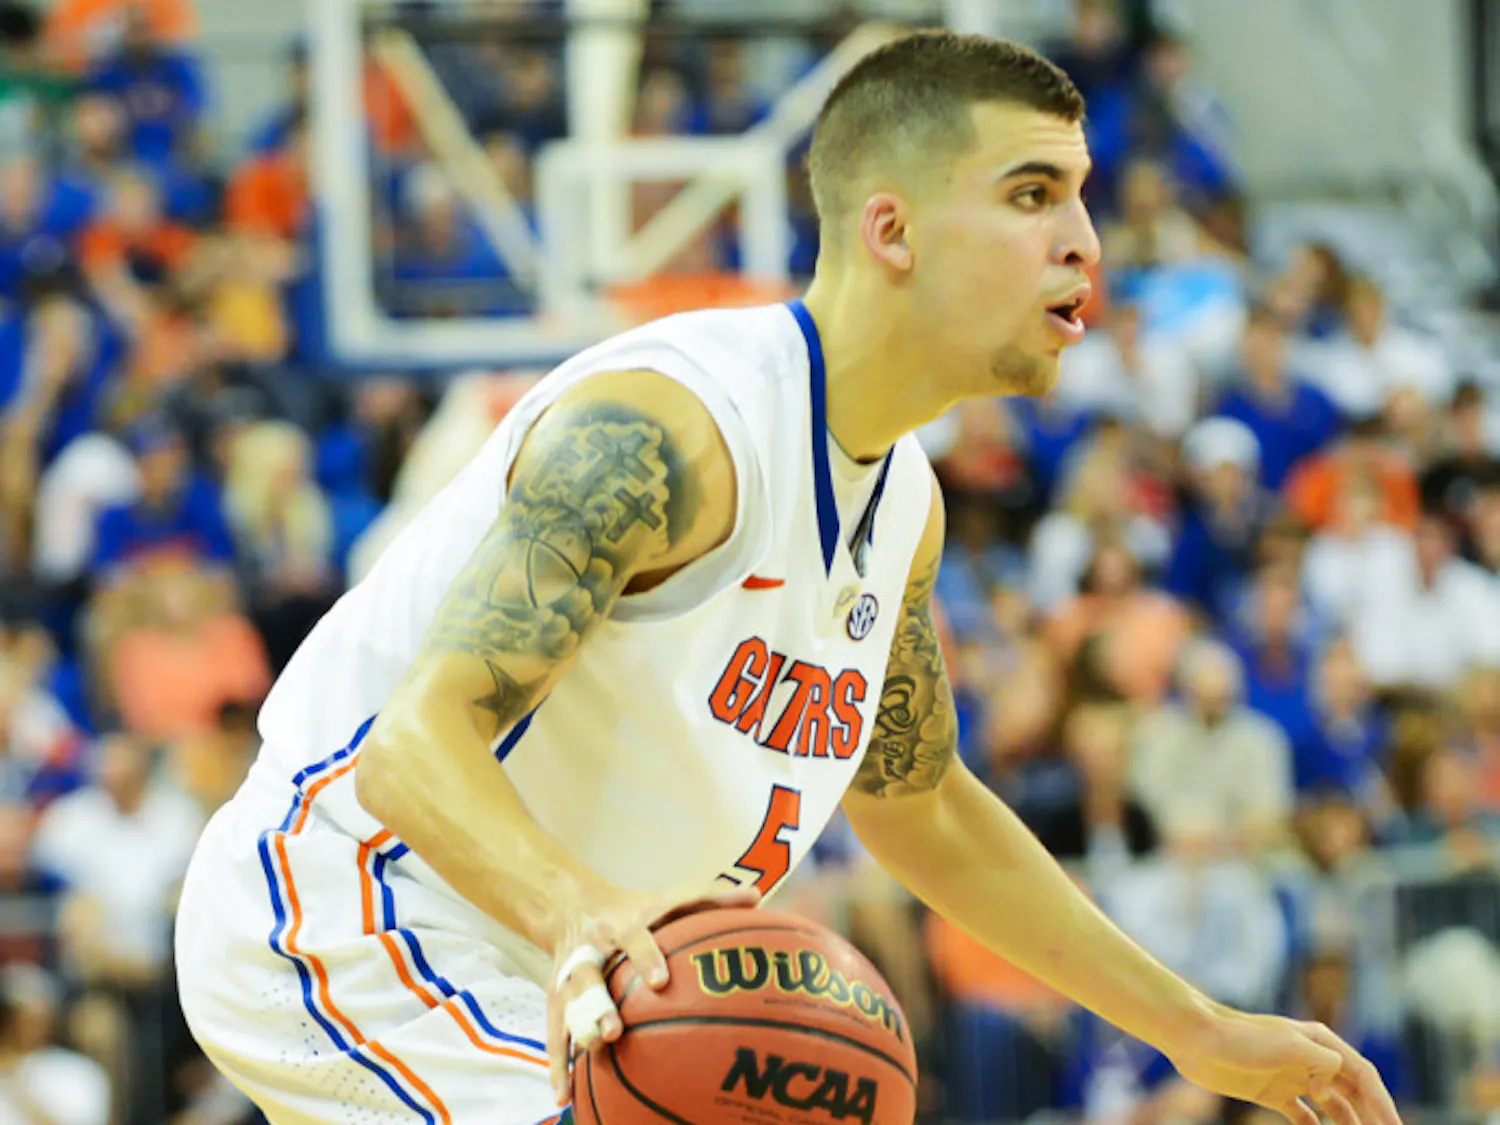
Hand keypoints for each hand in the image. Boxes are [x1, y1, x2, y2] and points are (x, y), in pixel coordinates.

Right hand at [545, 881, 760, 1104]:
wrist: (574, 908)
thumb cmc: (637, 909)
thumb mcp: (669, 897)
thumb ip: (711, 898)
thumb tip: (756, 897)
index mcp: (620, 925)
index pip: (633, 937)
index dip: (645, 957)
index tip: (661, 981)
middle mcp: (591, 952)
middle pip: (589, 977)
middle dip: (598, 1004)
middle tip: (615, 1032)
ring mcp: (570, 978)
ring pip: (568, 1008)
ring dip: (578, 1035)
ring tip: (595, 1060)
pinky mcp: (557, 1000)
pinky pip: (556, 1034)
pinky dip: (559, 1066)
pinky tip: (565, 1097)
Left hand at [1169, 1005, 1401, 1124]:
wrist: (1195, 1038)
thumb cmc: (1240, 1037)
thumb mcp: (1287, 1044)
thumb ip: (1322, 1062)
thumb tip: (1329, 1090)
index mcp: (1321, 1042)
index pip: (1363, 1076)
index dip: (1383, 1104)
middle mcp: (1312, 1059)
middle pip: (1353, 1093)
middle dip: (1372, 1118)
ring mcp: (1293, 1076)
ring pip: (1334, 1107)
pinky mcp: (1273, 1092)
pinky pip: (1305, 1117)